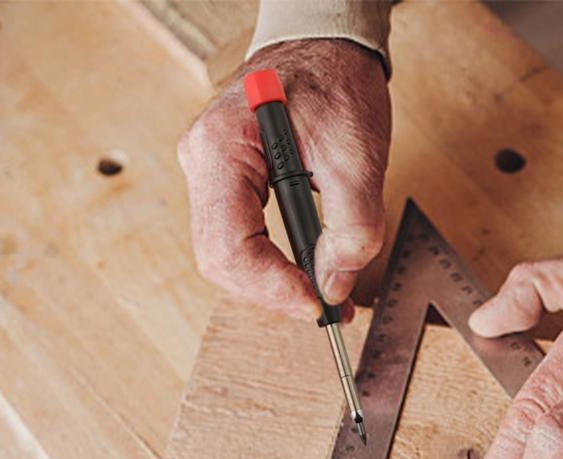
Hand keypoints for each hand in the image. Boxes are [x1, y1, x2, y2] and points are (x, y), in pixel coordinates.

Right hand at [178, 39, 390, 318]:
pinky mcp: (229, 185)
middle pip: (222, 260)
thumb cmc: (337, 84)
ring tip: (323, 295)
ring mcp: (211, 176)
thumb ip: (351, 229)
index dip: (274, 288)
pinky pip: (240, 241)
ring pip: (228, 257)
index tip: (318, 305)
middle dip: (273, 293)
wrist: (327, 46)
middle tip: (327, 308)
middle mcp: (204, 163)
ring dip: (273, 286)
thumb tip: (334, 287)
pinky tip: (307, 273)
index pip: (230, 247)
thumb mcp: (358, 158)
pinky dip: (273, 267)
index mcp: (224, 149)